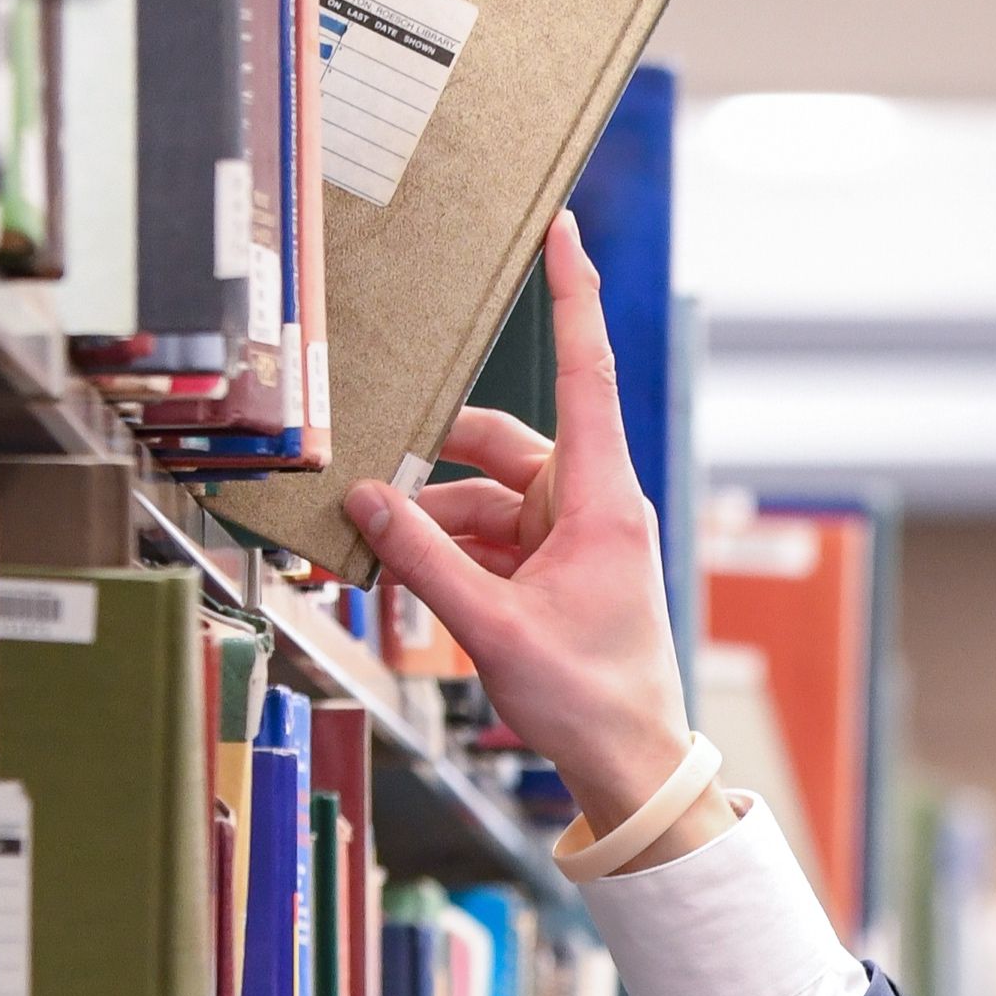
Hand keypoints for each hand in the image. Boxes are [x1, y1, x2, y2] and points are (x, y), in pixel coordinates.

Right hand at [344, 209, 712, 854]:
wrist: (629, 768)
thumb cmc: (588, 702)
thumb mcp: (491, 629)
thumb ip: (423, 560)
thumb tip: (368, 499)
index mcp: (600, 500)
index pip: (586, 372)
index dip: (572, 296)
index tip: (563, 228)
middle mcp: (590, 504)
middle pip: (494, 447)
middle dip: (430, 474)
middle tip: (366, 490)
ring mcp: (571, 537)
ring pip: (480, 499)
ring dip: (430, 529)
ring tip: (378, 565)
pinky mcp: (554, 568)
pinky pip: (487, 539)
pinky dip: (448, 557)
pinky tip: (404, 586)